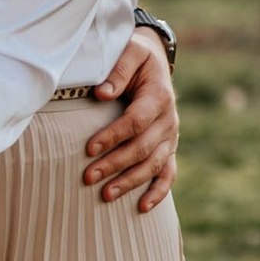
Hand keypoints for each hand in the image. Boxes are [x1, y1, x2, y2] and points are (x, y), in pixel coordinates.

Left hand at [83, 29, 177, 211]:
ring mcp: (171, 136)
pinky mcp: (169, 147)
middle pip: (142, 148)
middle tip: (88, 177)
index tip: (89, 148)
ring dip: (130, 182)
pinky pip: (168, 173)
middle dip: (115, 164)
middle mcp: (169, 119)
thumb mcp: (130, 52)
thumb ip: (118, 70)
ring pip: (153, 165)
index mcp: (159, 96)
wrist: (155, 60)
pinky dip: (159, 192)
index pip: (135, 121)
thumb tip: (102, 93)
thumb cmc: (136, 57)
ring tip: (105, 195)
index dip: (113, 136)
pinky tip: (143, 208)